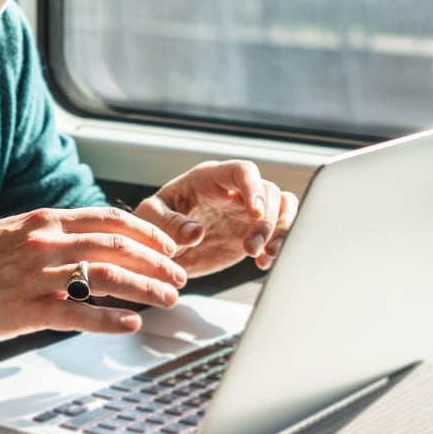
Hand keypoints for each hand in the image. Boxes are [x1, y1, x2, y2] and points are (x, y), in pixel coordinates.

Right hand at [0, 207, 187, 341]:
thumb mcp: (17, 230)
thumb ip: (56, 231)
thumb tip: (97, 235)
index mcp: (47, 221)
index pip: (111, 220)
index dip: (147, 233)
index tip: (169, 246)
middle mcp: (47, 244)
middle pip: (117, 248)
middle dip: (157, 262)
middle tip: (180, 276)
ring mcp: (38, 277)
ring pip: (106, 278)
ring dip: (145, 289)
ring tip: (168, 299)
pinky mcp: (27, 311)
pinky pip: (78, 314)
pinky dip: (109, 319)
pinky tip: (131, 323)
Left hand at [134, 160, 298, 277]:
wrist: (163, 250)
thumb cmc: (154, 224)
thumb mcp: (150, 218)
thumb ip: (168, 222)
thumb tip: (194, 232)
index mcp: (209, 178)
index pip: (242, 171)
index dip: (253, 188)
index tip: (255, 213)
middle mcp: (234, 190)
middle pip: (268, 191)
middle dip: (266, 221)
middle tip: (250, 248)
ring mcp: (246, 209)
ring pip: (282, 206)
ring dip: (280, 231)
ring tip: (263, 255)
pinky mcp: (254, 230)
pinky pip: (282, 228)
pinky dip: (280, 244)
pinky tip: (264, 262)